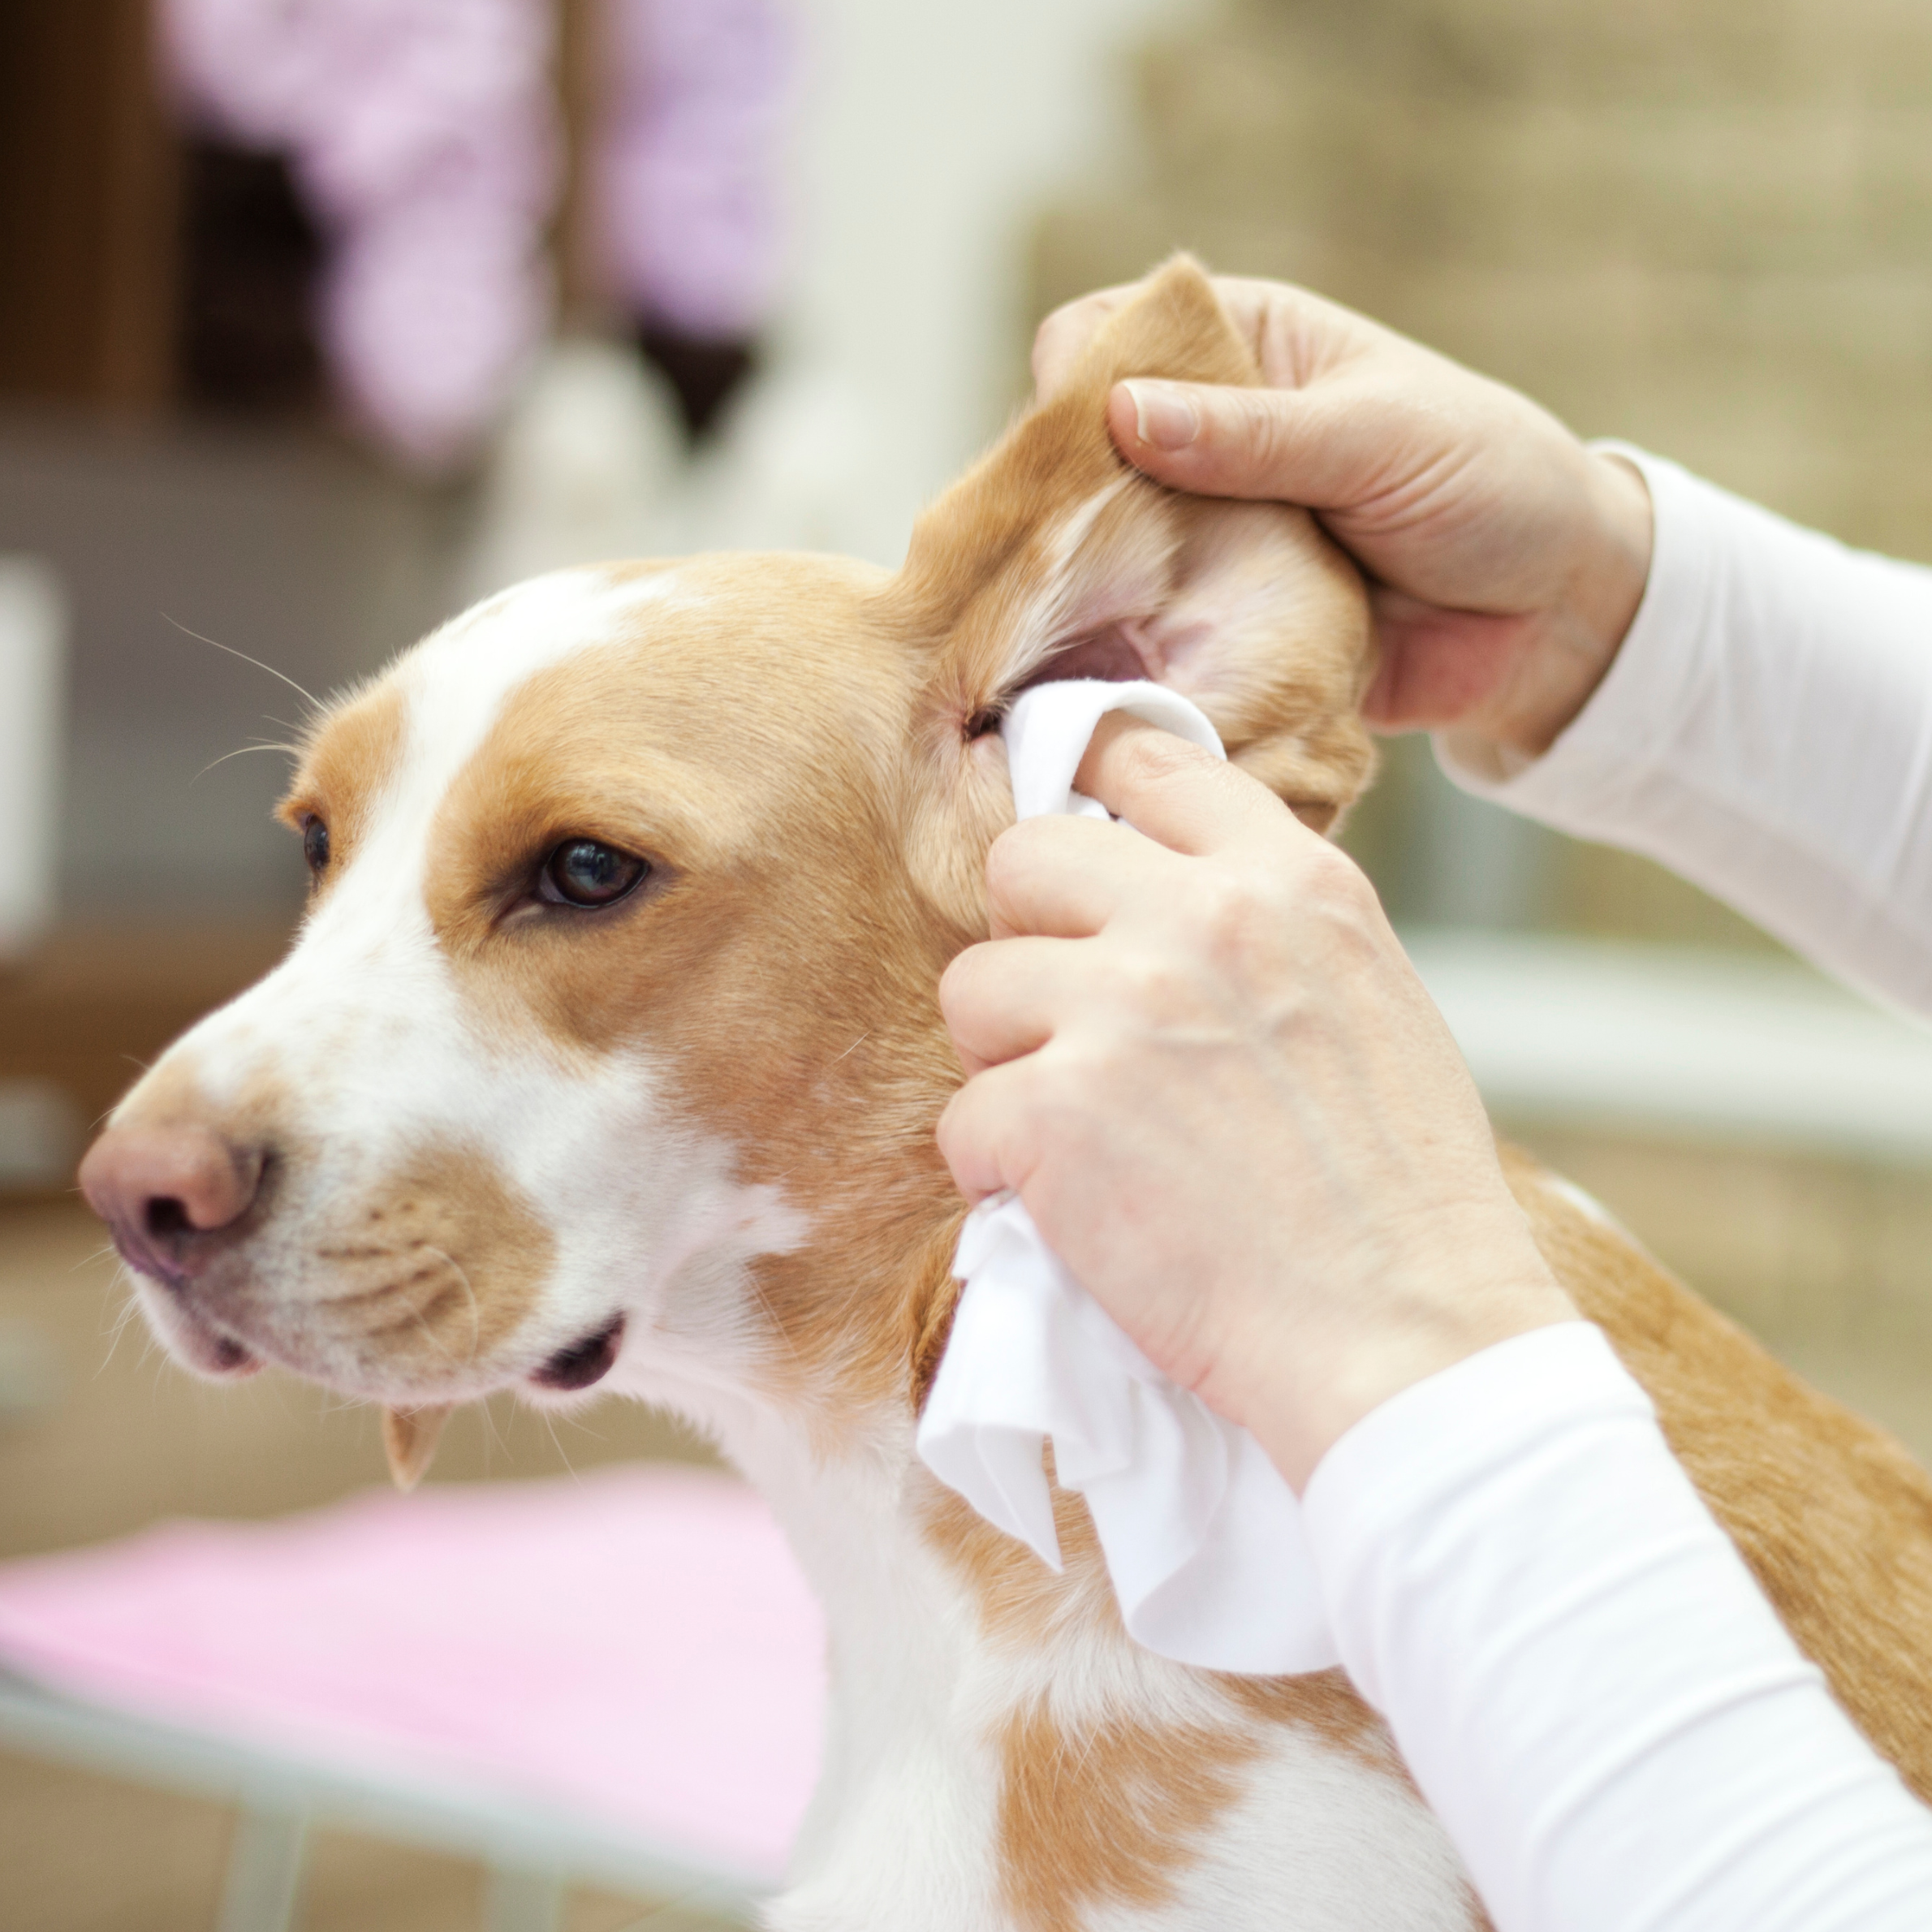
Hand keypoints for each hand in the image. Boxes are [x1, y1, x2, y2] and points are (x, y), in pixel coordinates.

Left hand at [937, 718, 1576, 1489]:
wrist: (1404, 1333)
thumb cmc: (1400, 1192)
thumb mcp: (1369, 997)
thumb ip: (1265, 928)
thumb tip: (1164, 894)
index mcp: (1289, 881)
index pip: (1147, 762)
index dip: (1092, 801)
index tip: (1079, 859)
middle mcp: (1198, 919)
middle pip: (1023, 858)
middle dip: (1028, 938)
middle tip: (1066, 1022)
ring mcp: (1117, 1008)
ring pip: (972, 986)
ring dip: (1007, 1060)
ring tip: (1077, 1130)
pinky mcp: (1052, 1112)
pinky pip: (962, 1117)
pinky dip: (995, 1171)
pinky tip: (1068, 1206)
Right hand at [1034, 273, 1653, 760]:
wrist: (1556, 620)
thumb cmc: (1491, 486)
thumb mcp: (1377, 437)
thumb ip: (1254, 433)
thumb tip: (1121, 412)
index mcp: (1243, 348)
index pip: (1107, 332)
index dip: (1074, 378)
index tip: (1066, 445)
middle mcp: (1205, 439)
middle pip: (1081, 452)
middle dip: (1060, 501)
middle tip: (1058, 556)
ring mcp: (1204, 536)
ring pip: (1101, 552)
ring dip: (1089, 587)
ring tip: (1069, 625)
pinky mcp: (1216, 624)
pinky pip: (1147, 636)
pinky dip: (1129, 656)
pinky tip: (1108, 675)